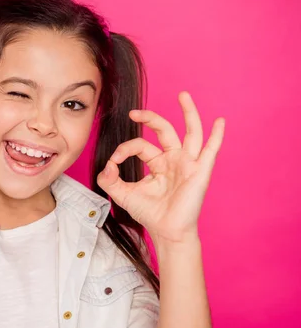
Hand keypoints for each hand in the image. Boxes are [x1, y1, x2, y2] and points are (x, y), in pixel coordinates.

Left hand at [96, 91, 224, 242]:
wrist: (166, 232)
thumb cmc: (149, 214)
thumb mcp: (122, 193)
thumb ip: (109, 178)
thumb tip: (107, 164)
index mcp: (158, 163)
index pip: (140, 145)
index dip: (124, 150)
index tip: (113, 163)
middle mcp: (174, 159)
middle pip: (164, 130)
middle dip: (150, 118)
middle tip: (134, 112)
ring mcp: (188, 164)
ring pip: (191, 132)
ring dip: (189, 113)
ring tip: (183, 95)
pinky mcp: (200, 172)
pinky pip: (211, 150)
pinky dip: (217, 135)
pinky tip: (220, 121)